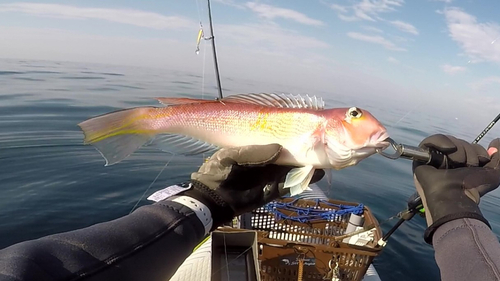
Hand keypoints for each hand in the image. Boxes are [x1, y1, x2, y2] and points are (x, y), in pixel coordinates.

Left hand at [183, 144, 324, 229]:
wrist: (212, 199)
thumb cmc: (218, 172)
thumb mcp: (233, 156)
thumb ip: (255, 153)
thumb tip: (280, 148)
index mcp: (255, 149)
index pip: (275, 140)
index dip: (289, 137)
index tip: (304, 131)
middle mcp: (265, 162)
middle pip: (288, 155)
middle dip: (302, 151)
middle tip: (320, 145)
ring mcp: (269, 177)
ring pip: (292, 170)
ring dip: (306, 166)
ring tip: (323, 160)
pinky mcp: (271, 192)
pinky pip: (289, 185)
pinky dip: (302, 181)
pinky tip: (315, 174)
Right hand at [412, 134, 499, 243]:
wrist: (454, 194)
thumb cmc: (473, 187)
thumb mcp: (494, 173)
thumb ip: (499, 157)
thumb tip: (496, 141)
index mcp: (462, 165)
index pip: (470, 147)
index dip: (477, 151)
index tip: (481, 161)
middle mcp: (447, 160)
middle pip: (460, 143)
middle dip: (467, 152)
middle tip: (466, 166)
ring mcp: (434, 158)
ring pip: (448, 141)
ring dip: (457, 150)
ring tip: (455, 164)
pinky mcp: (422, 155)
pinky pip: (432, 140)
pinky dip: (442, 141)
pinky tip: (449, 149)